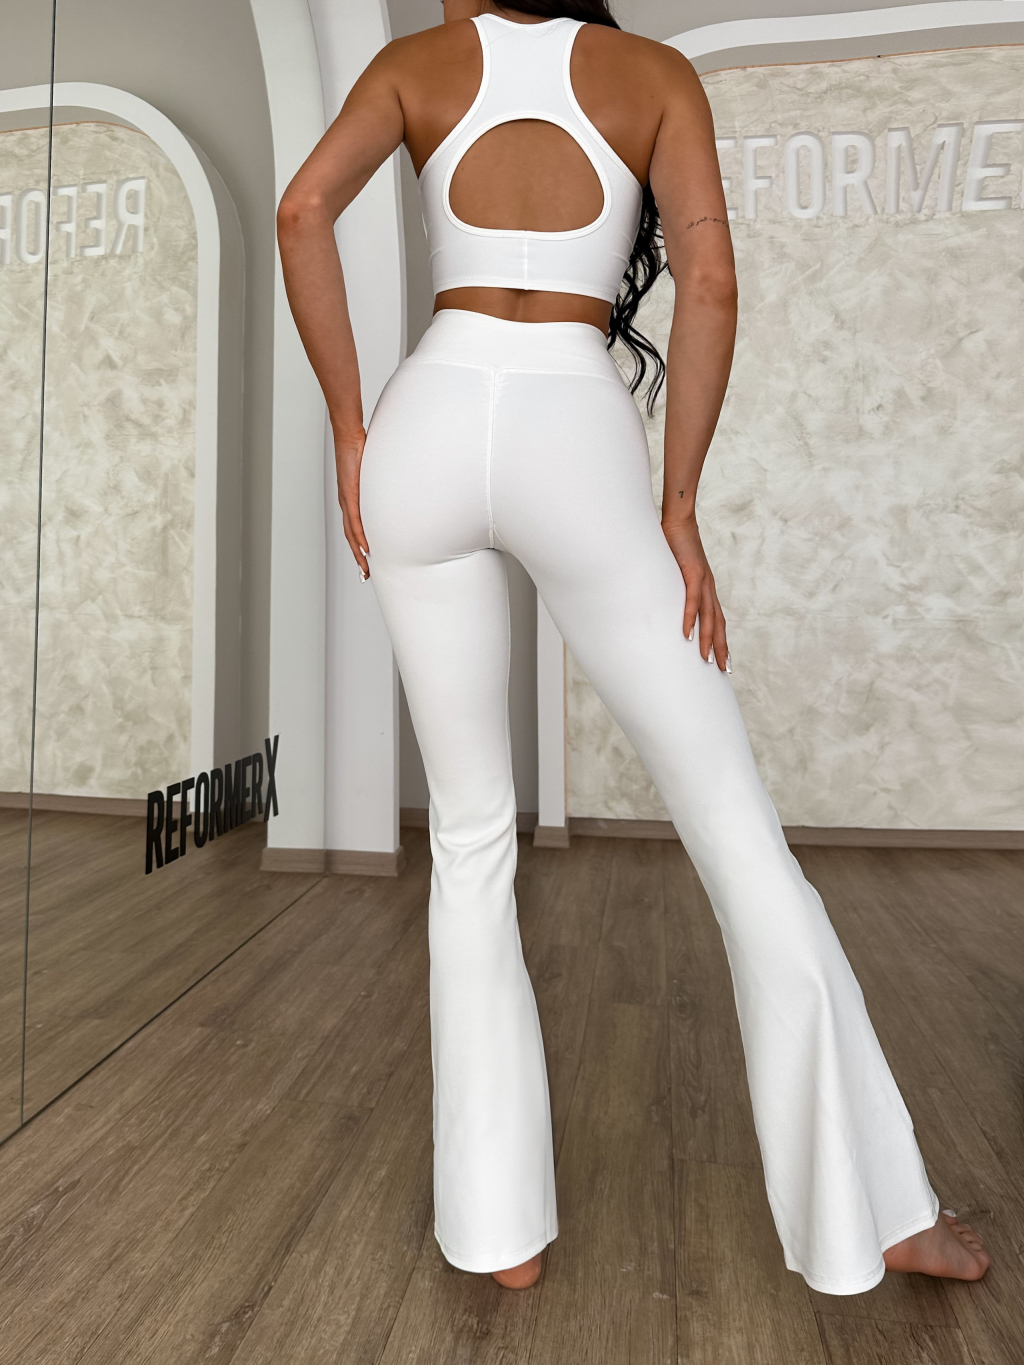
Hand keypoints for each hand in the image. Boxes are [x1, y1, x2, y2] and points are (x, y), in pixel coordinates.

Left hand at [334, 425, 368, 578]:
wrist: (349, 436)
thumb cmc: (361, 450)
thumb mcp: (372, 473)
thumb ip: (379, 484)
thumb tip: (392, 487)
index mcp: (351, 499)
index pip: (354, 528)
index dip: (359, 546)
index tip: (366, 561)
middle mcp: (346, 503)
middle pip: (351, 537)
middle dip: (358, 558)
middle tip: (365, 575)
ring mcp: (347, 500)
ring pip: (352, 533)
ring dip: (358, 552)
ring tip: (365, 568)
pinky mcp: (350, 495)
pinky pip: (354, 521)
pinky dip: (359, 537)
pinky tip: (364, 548)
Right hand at [661, 514, 729, 670]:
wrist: (679, 521)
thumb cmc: (674, 545)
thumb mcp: (675, 572)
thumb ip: (674, 587)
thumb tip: (664, 602)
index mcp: (707, 589)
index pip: (718, 620)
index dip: (721, 640)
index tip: (724, 660)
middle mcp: (709, 588)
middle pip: (719, 624)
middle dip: (721, 648)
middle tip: (724, 670)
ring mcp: (703, 581)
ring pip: (709, 617)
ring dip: (708, 640)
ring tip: (707, 660)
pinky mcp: (693, 573)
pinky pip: (693, 601)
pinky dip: (691, 619)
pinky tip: (688, 635)